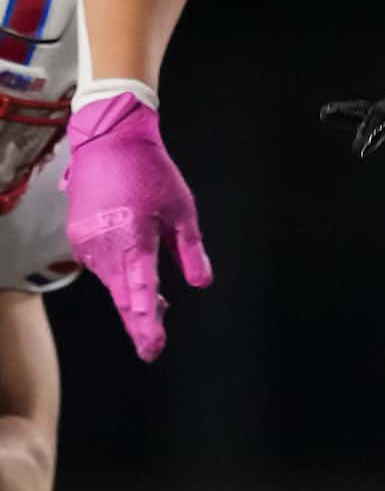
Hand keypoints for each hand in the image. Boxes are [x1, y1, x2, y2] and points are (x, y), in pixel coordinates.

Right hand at [61, 91, 211, 361]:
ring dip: (129, 297)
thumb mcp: (183, 210)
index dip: (146, 324)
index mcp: (133, 241)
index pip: (139, 293)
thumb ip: (190, 250)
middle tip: (153, 348)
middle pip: (121, 296)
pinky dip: (118, 275)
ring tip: (156, 309)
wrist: (109, 142)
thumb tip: (200, 283)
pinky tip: (135, 277)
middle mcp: (104, 247)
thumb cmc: (152, 173)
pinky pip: (100, 265)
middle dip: (138, 322)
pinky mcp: (78, 237)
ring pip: (110, 282)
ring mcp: (86, 243)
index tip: (154, 348)